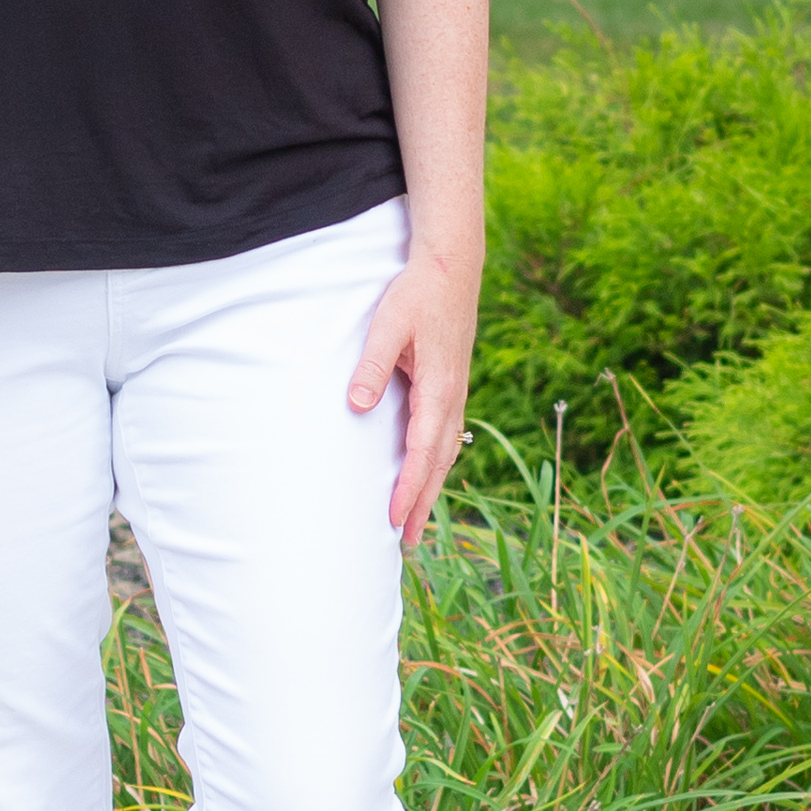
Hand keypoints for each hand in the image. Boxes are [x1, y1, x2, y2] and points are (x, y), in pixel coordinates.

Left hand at [348, 250, 479, 548]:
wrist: (451, 266)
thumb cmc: (417, 293)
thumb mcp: (388, 325)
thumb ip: (371, 365)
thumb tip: (356, 406)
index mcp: (439, 388)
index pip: (423, 451)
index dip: (409, 488)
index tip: (393, 519)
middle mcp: (452, 397)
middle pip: (439, 464)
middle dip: (421, 504)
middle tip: (405, 544)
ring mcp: (454, 393)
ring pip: (444, 453)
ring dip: (429, 489)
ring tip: (413, 524)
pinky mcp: (449, 387)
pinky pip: (444, 437)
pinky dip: (434, 465)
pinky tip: (424, 477)